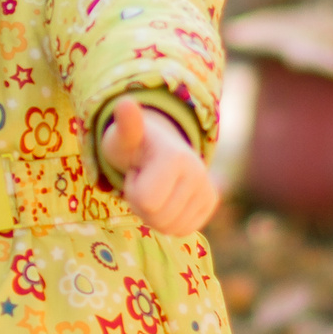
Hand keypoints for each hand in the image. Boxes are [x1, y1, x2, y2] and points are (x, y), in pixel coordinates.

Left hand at [99, 101, 218, 234]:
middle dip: (142, 204)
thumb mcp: (122, 136)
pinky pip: (183, 230)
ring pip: (171, 228)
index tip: (137, 172)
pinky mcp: (210, 203)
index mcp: (177, 159)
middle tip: (143, 181)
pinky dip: (168, 221)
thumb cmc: (133, 144)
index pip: (146, 202)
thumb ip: (125, 125)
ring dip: (153, 214)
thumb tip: (124, 103)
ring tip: (153, 189)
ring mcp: (208, 190)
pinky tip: (166, 199)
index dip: (133, 191)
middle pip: (158, 218)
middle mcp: (200, 174)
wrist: (155, 148)